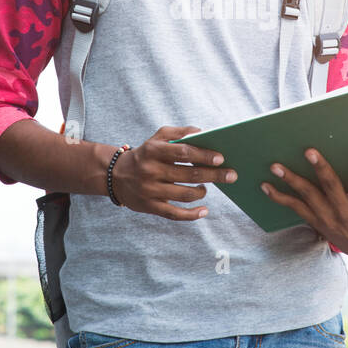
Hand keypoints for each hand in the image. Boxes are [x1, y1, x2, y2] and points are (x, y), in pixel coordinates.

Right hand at [110, 125, 236, 219]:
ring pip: (184, 195)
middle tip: (231, 175)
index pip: (182, 152)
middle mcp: (150, 171)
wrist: (116, 176)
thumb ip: (180, 132)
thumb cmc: (146, 154)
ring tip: (206, 188)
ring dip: (201, 192)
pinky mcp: (150, 207)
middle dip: (213, 175)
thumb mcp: (157, 138)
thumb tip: (203, 132)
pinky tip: (204, 211)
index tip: (220, 157)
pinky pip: (175, 214)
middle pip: (188, 175)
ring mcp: (150, 191)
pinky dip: (192, 215)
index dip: (203, 155)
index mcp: (153, 151)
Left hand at [259, 148, 347, 255]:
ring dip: (291, 180)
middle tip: (309, 149)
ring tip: (276, 164)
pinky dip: (277, 197)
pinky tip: (264, 184)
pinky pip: (292, 208)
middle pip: (331, 189)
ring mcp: (325, 217)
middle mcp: (345, 213)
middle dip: (320, 169)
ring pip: (307, 197)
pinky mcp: (312, 219)